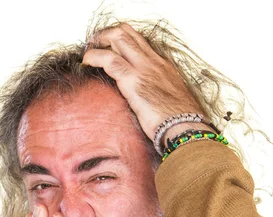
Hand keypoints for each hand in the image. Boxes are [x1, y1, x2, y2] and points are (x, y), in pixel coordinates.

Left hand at [82, 23, 204, 139]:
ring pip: (118, 39)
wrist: (186, 126)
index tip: (111, 48)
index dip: (123, 41)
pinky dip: (94, 57)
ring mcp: (143, 69)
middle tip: (95, 45)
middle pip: (128, 34)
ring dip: (99, 42)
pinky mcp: (133, 80)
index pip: (140, 43)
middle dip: (108, 35)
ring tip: (88, 52)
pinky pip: (109, 60)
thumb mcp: (170, 101)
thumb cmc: (181, 120)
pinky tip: (86, 62)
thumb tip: (149, 104)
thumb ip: (158, 95)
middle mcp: (153, 62)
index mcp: (163, 67)